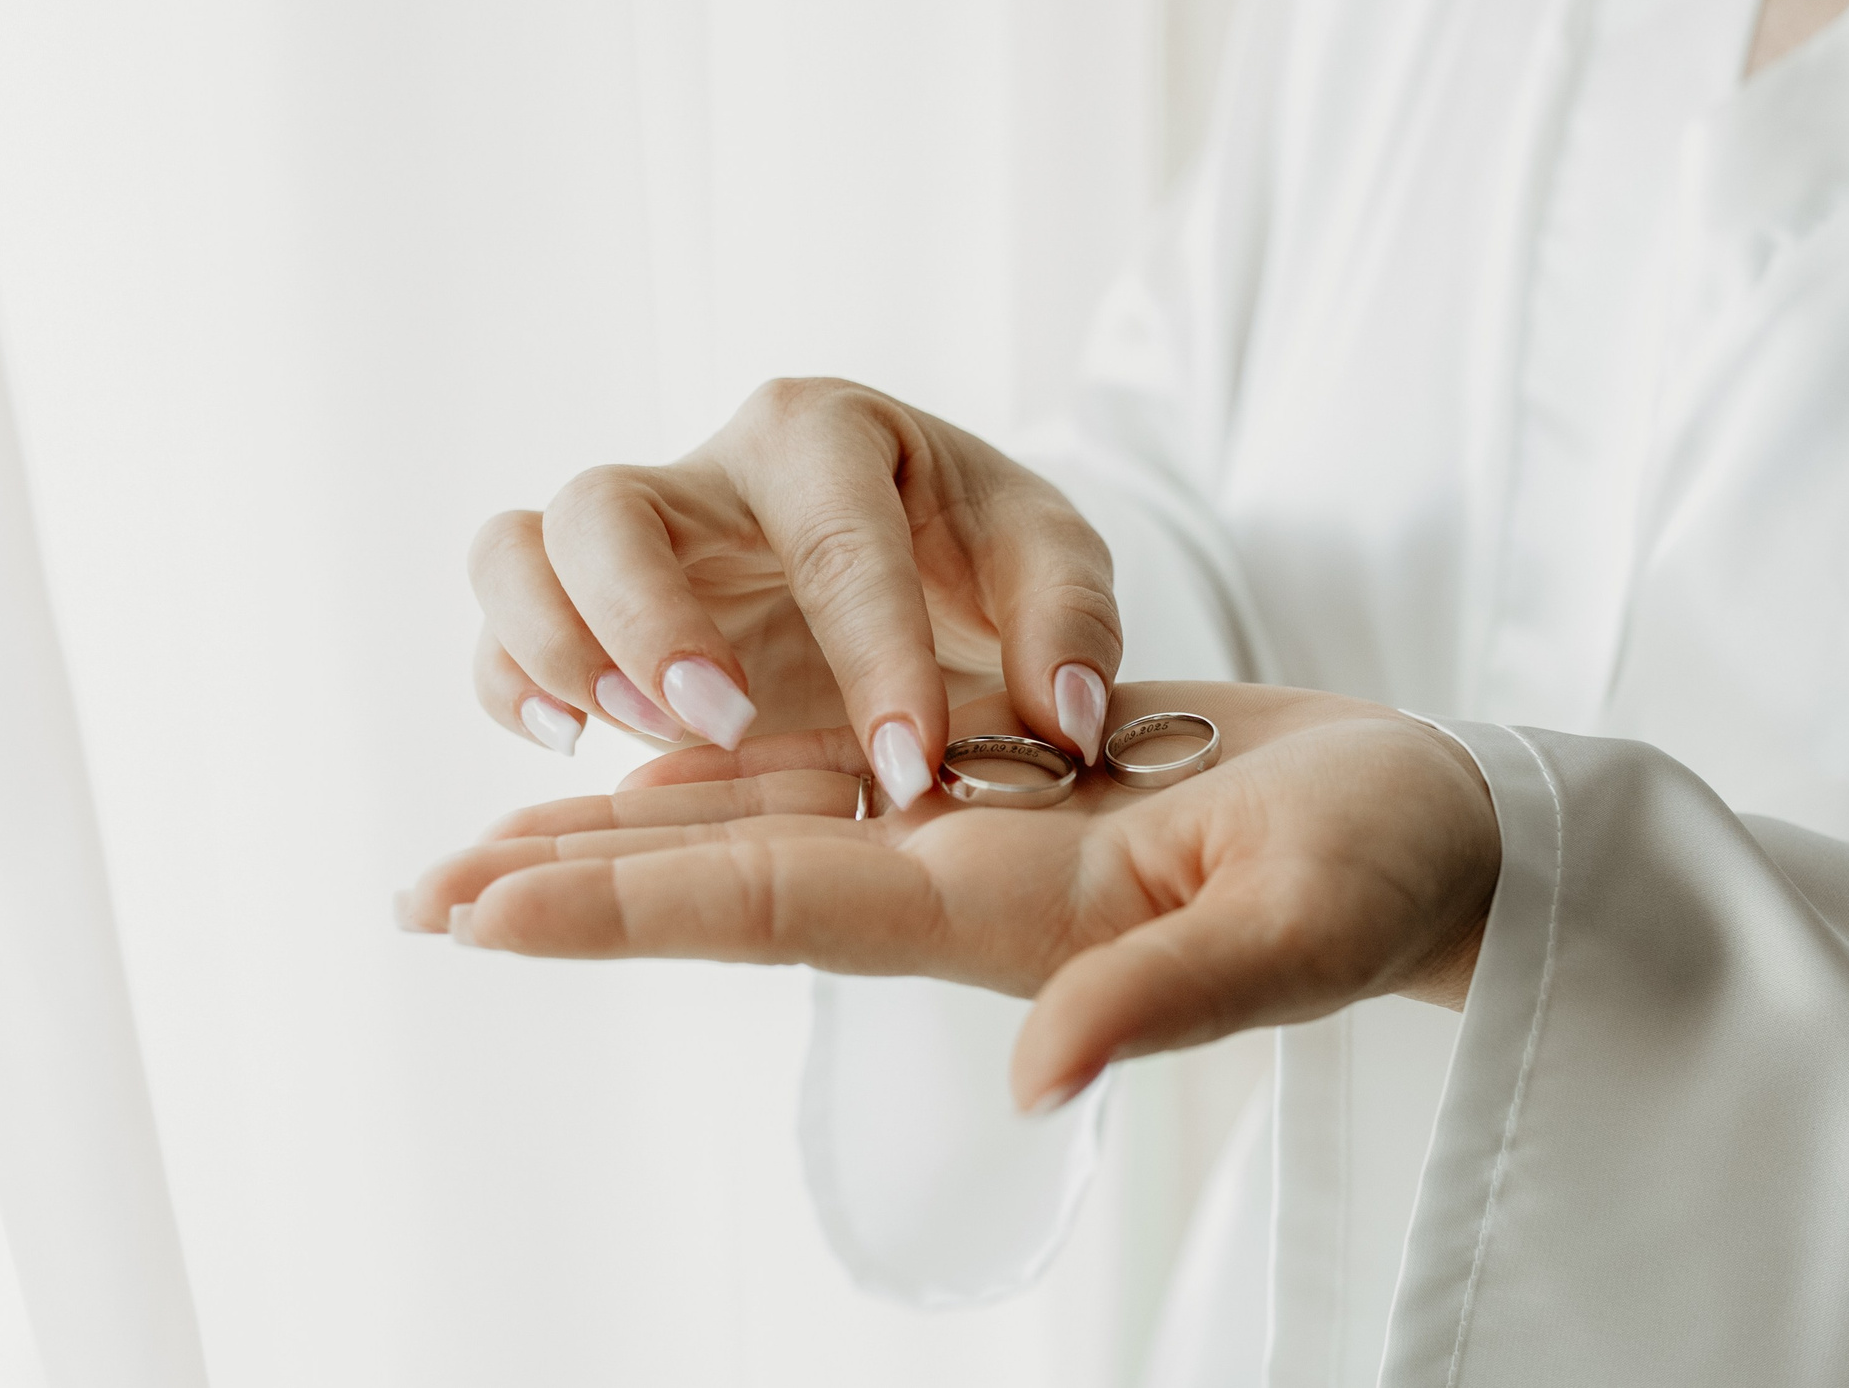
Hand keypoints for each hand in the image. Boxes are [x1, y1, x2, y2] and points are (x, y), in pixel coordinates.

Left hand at [397, 682, 1498, 1109]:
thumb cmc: (1394, 872)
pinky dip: (729, 778)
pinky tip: (658, 772)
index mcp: (1001, 909)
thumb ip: (1169, 996)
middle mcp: (952, 884)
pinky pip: (832, 777)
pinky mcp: (1000, 787)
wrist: (1431, 828)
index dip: (623, 907)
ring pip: (759, 826)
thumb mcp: (1303, 925)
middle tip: (418, 897)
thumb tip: (1034, 1076)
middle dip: (570, 889)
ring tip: (494, 848)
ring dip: (621, 838)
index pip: (776, 903)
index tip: (477, 913)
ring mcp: (969, 838)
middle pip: (724, 878)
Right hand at [469, 379, 1119, 809]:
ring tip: (633, 733)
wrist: (914, 561)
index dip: (874, 653)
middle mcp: (703, 472)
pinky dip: (509, 683)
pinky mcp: (583, 609)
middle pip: (609, 507)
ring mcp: (630, 540)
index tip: (911, 766)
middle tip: (726, 724)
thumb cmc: (974, 551)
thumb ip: (1069, 623)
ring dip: (553, 644)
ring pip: (518, 546)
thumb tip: (1064, 718)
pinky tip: (574, 747)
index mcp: (825, 433)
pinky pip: (497, 629)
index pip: (834, 535)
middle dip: (651, 621)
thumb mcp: (1048, 562)